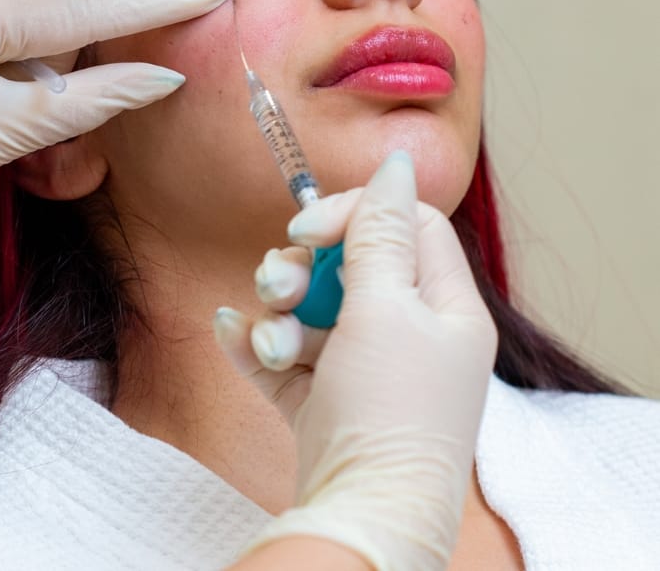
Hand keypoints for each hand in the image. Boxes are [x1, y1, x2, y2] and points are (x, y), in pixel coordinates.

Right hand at [215, 152, 497, 570]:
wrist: (363, 514)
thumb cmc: (388, 410)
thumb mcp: (384, 309)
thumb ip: (377, 233)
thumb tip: (394, 162)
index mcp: (444, 307)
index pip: (403, 223)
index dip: (351, 213)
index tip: (304, 228)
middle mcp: (409, 334)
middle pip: (347, 263)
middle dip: (301, 267)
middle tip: (278, 285)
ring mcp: (363, 369)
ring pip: (310, 307)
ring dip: (276, 311)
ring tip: (270, 339)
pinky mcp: (323, 400)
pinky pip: (285, 352)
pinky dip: (257, 341)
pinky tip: (232, 334)